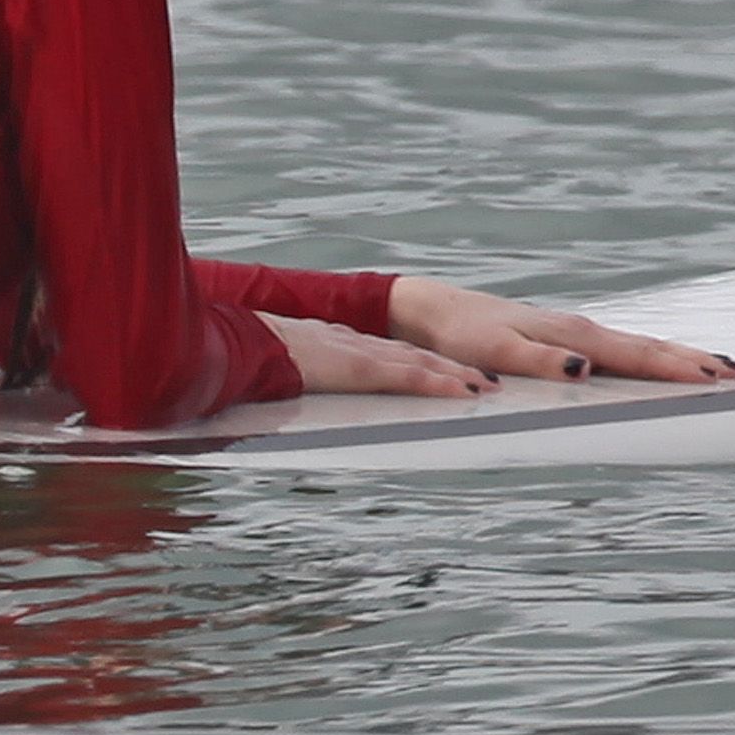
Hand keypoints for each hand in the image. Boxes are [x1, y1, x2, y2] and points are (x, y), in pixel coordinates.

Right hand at [269, 314, 501, 399]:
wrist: (247, 342)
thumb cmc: (254, 353)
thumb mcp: (278, 361)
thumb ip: (291, 367)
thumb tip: (282, 376)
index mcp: (338, 343)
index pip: (389, 351)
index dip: (419, 360)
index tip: (441, 367)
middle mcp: (359, 344)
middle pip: (415, 354)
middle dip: (450, 365)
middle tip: (484, 377)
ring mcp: (364, 356)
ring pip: (422, 363)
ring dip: (457, 374)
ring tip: (488, 386)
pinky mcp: (365, 370)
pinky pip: (411, 378)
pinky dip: (441, 383)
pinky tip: (465, 391)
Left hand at [383, 276, 734, 384]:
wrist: (431, 311)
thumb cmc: (460, 334)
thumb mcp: (494, 351)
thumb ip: (539, 361)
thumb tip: (587, 369)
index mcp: (572, 335)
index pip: (636, 354)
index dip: (678, 367)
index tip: (719, 377)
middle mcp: (580, 331)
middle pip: (647, 347)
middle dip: (692, 360)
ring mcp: (573, 332)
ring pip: (634, 345)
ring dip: (674, 357)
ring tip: (714, 369)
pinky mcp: (561, 337)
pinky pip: (615, 348)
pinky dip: (644, 355)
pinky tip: (653, 364)